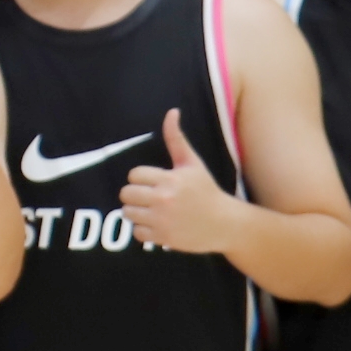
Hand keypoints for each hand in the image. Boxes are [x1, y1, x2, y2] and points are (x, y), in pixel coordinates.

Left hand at [118, 110, 240, 255]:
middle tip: (149, 198)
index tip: (154, 183)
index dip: (142, 179)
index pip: (134, 175)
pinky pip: (137, 233)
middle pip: (126, 194)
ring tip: (152, 211)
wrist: (225, 222)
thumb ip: (176, 139)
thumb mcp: (192, 163)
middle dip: (135, 195)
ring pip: (128, 213)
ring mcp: (162, 220)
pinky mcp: (163, 238)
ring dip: (137, 213)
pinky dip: (144, 231)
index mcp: (170, 179)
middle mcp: (164, 199)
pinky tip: (157, 225)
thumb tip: (171, 112)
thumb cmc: (206, 191)